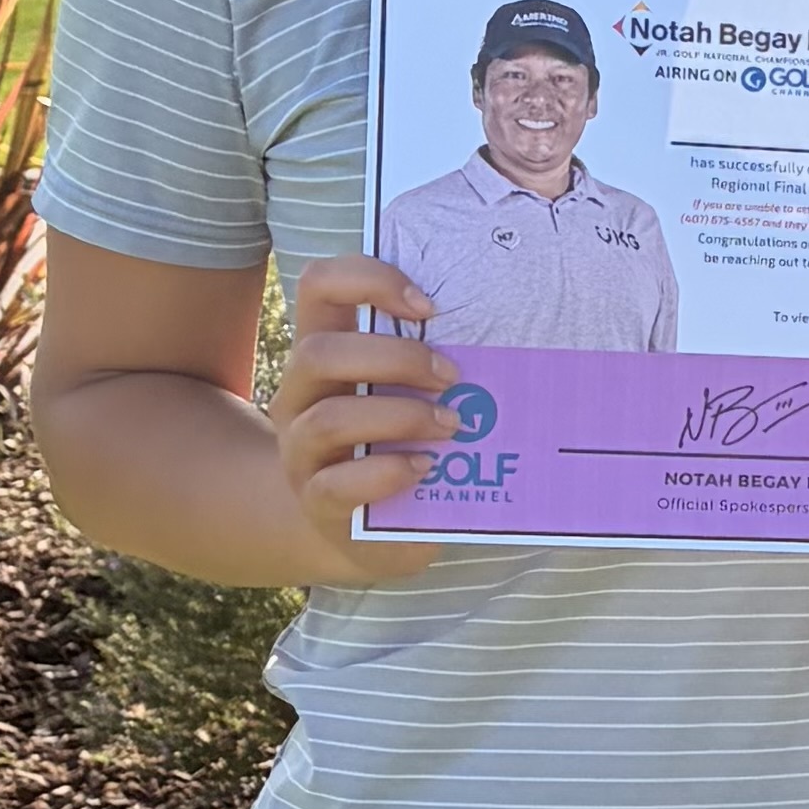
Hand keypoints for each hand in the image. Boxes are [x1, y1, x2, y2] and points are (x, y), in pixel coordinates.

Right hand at [265, 259, 455, 584]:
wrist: (367, 528)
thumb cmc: (399, 440)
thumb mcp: (407, 391)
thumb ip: (430, 358)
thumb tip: (508, 330)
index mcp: (324, 351)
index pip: (319, 285)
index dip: (367, 280)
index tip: (427, 307)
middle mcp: (300, 395)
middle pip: (319, 353)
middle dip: (395, 358)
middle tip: (452, 376)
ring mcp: (301, 450)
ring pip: (328, 418)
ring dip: (400, 416)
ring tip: (451, 425)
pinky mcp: (315, 500)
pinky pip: (337, 483)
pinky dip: (386, 472)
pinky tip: (425, 467)